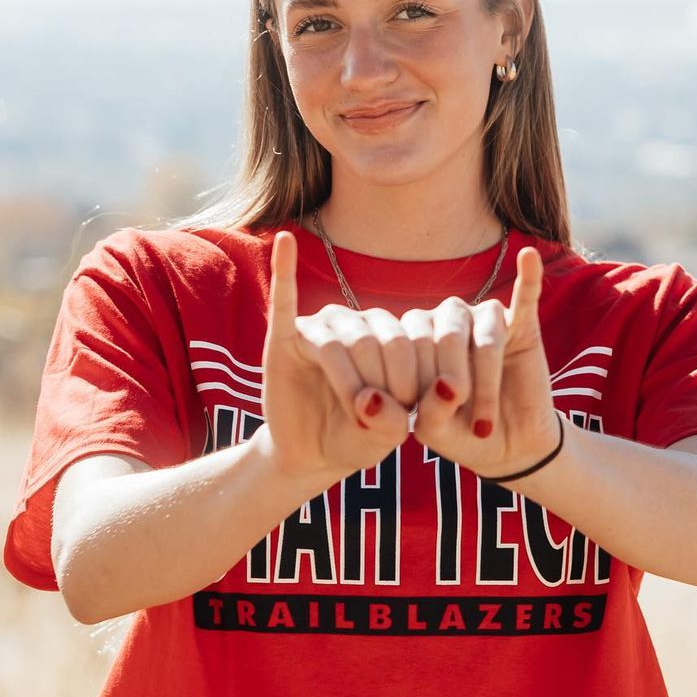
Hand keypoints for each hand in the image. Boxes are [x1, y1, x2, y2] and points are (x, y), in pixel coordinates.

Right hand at [260, 231, 413, 481]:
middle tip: (376, 423)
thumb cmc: (357, 438)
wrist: (312, 454)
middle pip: (376, 343)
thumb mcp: (387, 437)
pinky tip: (285, 242)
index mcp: (391, 335)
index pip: (408, 344)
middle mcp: (357, 322)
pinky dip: (285, 269)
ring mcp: (320, 327)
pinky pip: (284, 299)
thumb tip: (371, 401)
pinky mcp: (284, 338)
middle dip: (381, 387)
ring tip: (354, 414)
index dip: (412, 385)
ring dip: (349, 384)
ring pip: (340, 345)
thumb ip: (395, 422)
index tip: (410, 422)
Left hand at [409, 246, 558, 480]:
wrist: (508, 448)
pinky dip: (527, 278)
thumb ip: (430, 410)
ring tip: (485, 422)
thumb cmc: (460, 435)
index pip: (409, 344)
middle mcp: (446, 322)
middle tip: (468, 427)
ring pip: (483, 334)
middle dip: (456, 384)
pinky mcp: (522, 327)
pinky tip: (527, 256)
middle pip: (446, 335)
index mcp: (415, 340)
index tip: (429, 427)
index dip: (419, 385)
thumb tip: (447, 386)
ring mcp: (483, 322)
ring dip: (485, 381)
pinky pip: (524, 298)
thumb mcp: (435, 432)